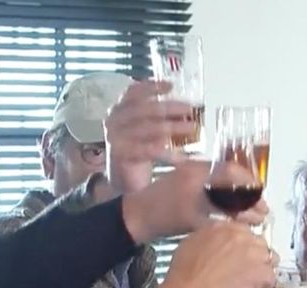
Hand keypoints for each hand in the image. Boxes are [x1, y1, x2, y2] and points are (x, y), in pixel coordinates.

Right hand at [104, 79, 187, 195]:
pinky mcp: (122, 155)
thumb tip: (186, 110)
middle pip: (146, 108)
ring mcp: (116, 138)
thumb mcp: (145, 130)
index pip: (134, 92)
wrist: (121, 181)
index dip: (152, 86)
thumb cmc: (136, 152)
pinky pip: (150, 150)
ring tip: (191, 128)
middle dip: (171, 107)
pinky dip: (168, 153)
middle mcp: (115, 121)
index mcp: (119, 110)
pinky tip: (182, 156)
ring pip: (150, 128)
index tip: (171, 86)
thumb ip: (157, 118)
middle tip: (190, 110)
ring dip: (174, 127)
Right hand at [121, 161, 269, 244]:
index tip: (258, 189)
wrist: (138, 214)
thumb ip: (209, 176)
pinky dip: (229, 228)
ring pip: (227, 206)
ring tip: (256, 221)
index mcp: (195, 167)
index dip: (248, 180)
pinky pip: (216, 224)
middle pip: (232, 187)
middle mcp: (194, 180)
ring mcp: (191, 200)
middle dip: (251, 199)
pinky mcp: (188, 220)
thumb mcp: (184, 175)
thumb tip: (240, 185)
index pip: (230, 169)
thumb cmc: (162, 195)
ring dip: (245, 214)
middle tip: (264, 209)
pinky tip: (237, 232)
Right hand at [163, 222, 276, 287]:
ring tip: (249, 285)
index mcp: (224, 226)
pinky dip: (263, 287)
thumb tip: (215, 244)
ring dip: (261, 271)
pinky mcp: (262, 273)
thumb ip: (209, 239)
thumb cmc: (182, 274)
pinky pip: (271, 279)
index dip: (241, 247)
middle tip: (244, 272)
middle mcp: (242, 236)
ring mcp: (254, 253)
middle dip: (254, 257)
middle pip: (259, 244)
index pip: (243, 232)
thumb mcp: (190, 244)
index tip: (236, 258)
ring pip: (269, 260)